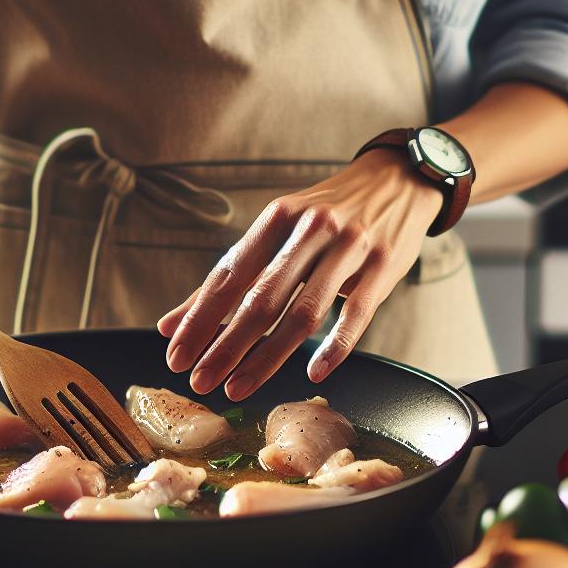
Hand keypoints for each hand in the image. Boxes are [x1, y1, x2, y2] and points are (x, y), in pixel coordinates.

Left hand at [158, 149, 442, 399]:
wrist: (397, 181)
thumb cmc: (327, 214)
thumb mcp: (279, 231)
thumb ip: (231, 277)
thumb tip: (170, 324)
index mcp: (277, 218)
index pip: (229, 275)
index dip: (199, 318)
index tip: (177, 355)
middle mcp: (311, 229)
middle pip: (261, 298)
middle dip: (226, 345)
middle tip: (201, 381)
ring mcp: (350, 247)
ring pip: (303, 311)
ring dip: (268, 357)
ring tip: (239, 387)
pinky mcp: (383, 266)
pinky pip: (357, 313)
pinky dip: (334, 346)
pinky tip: (313, 372)